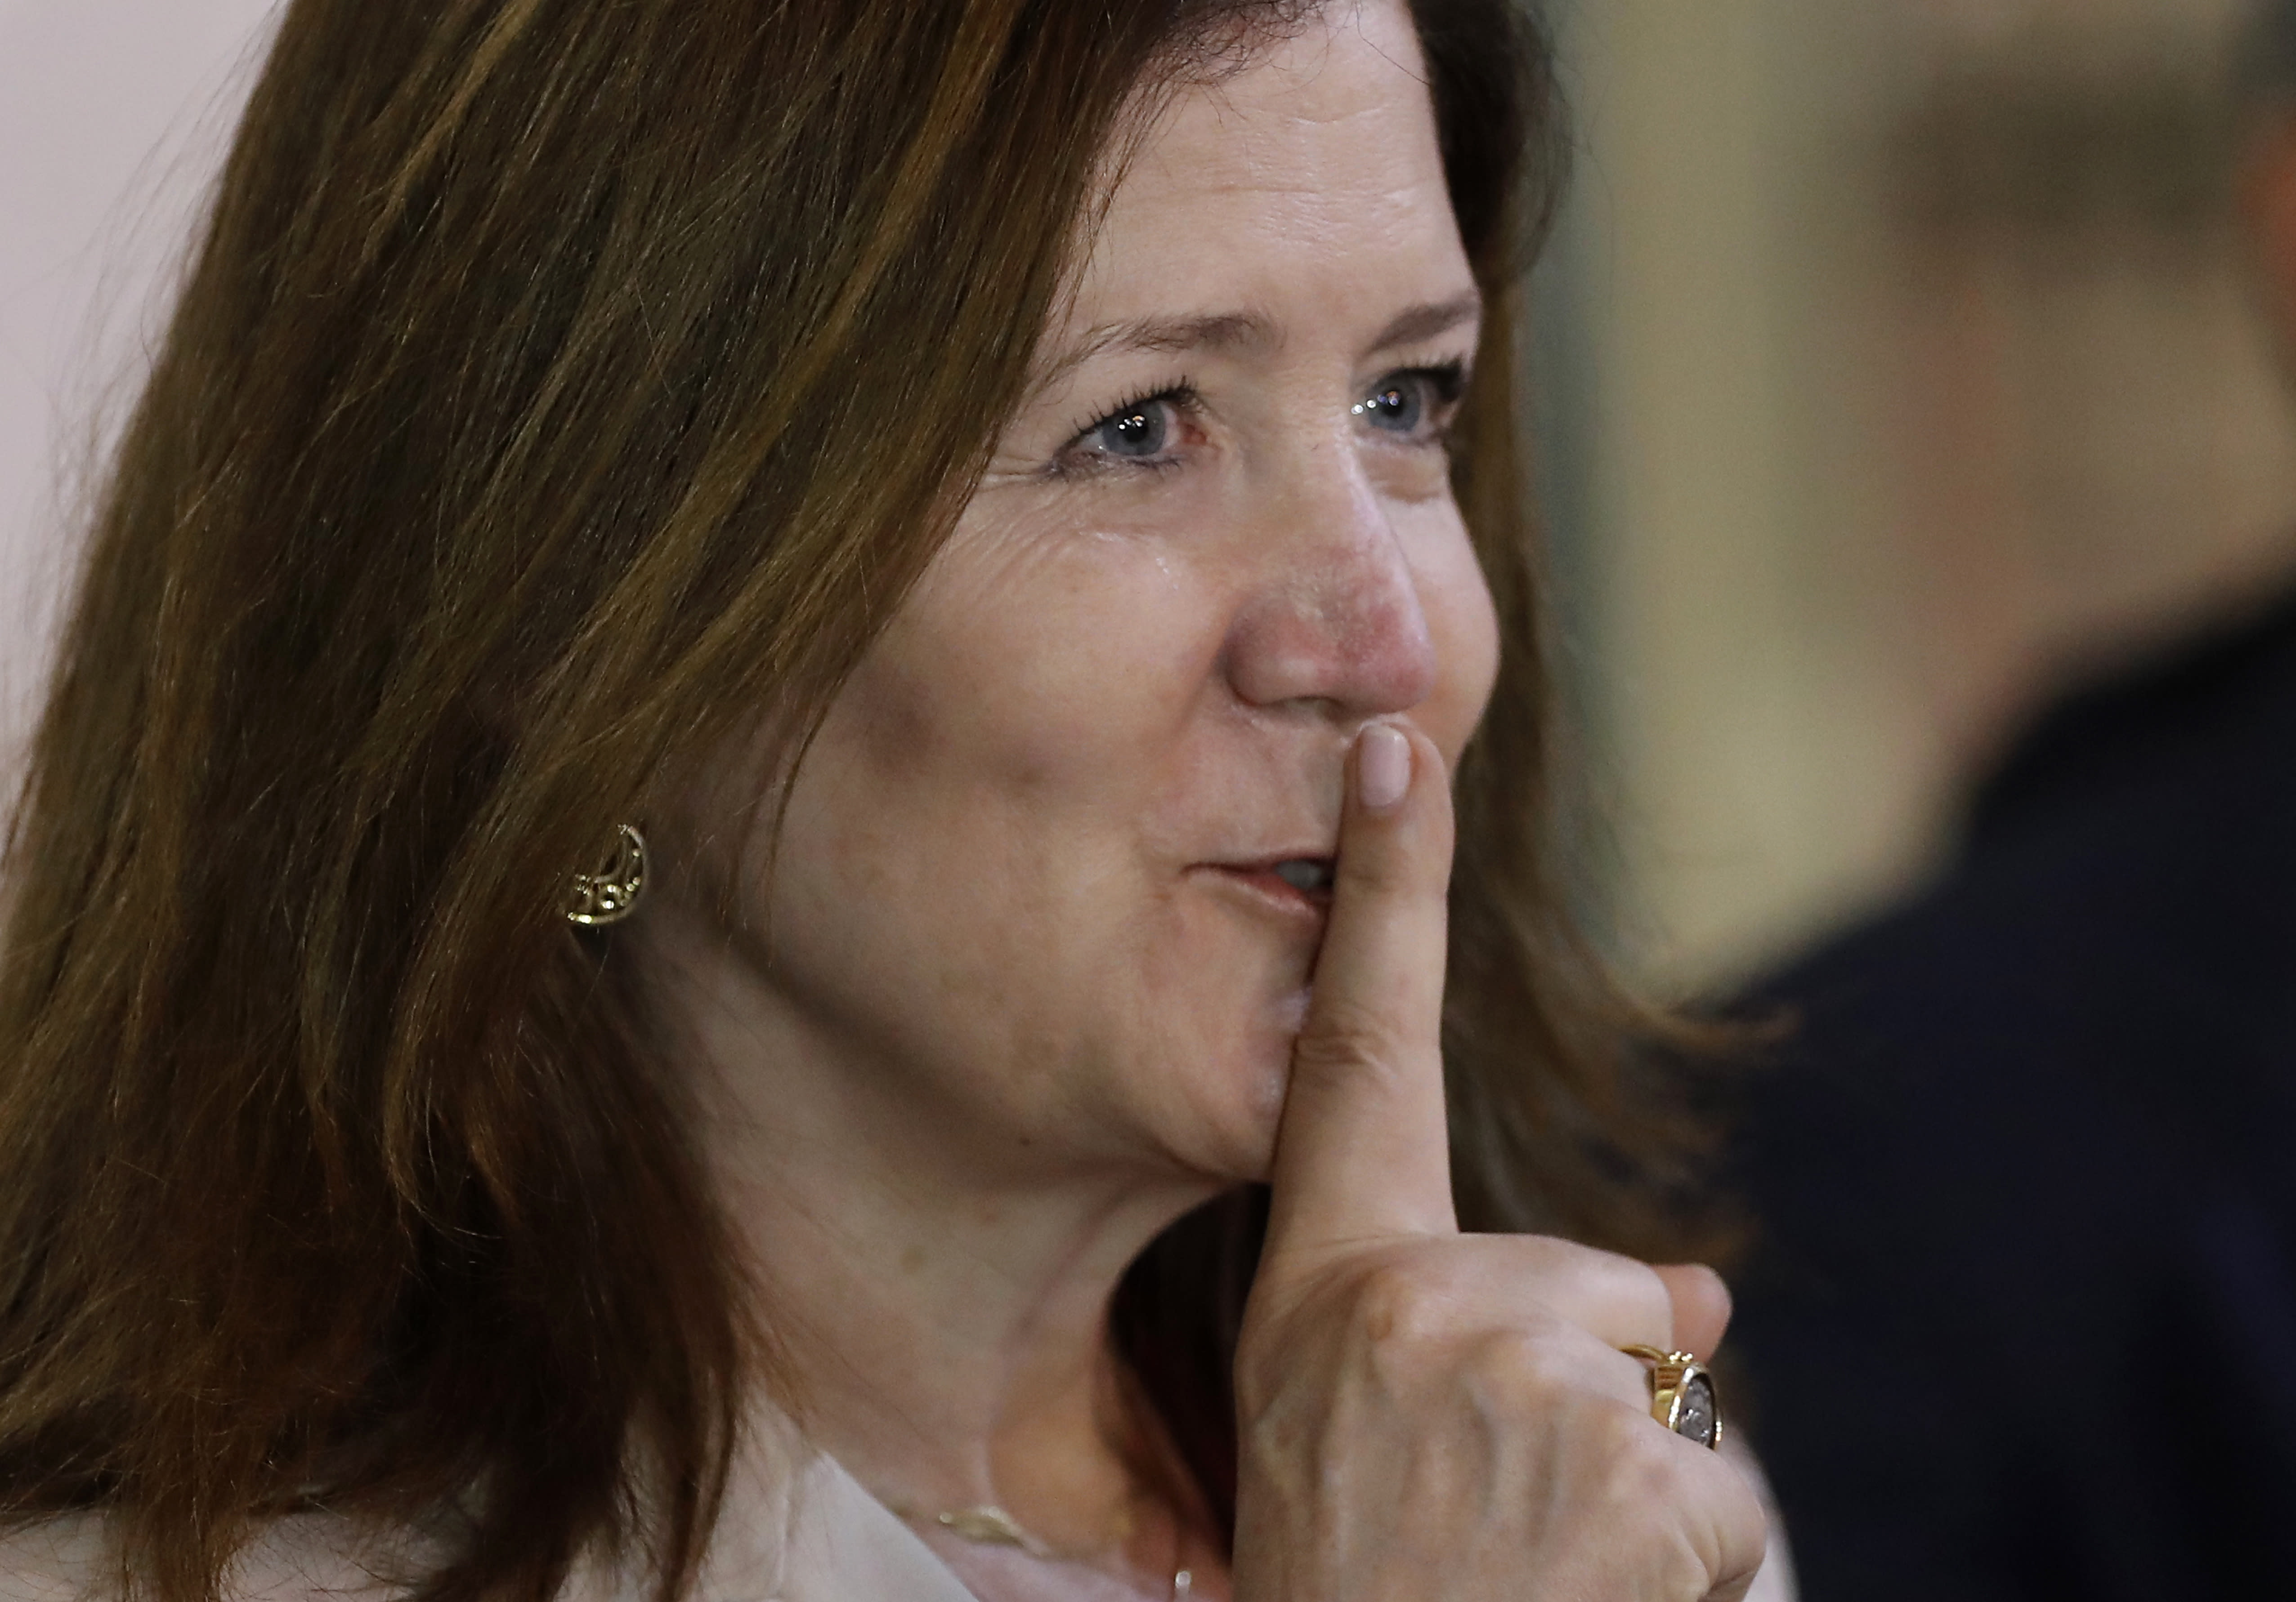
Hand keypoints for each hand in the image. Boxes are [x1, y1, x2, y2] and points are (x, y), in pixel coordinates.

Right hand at [1230, 721, 1768, 1600]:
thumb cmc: (1353, 1568)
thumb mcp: (1368, 1431)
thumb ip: (1498, 1331)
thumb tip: (1711, 1297)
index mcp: (1334, 1285)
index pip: (1358, 1056)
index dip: (1380, 896)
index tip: (1396, 751)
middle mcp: (1414, 1304)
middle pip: (1603, 1286)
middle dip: (1594, 1392)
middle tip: (1489, 1509)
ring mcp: (1520, 1379)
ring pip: (1667, 1389)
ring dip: (1632, 1489)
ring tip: (1524, 1564)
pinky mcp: (1627, 1469)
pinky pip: (1713, 1488)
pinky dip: (1680, 1556)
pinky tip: (1583, 1597)